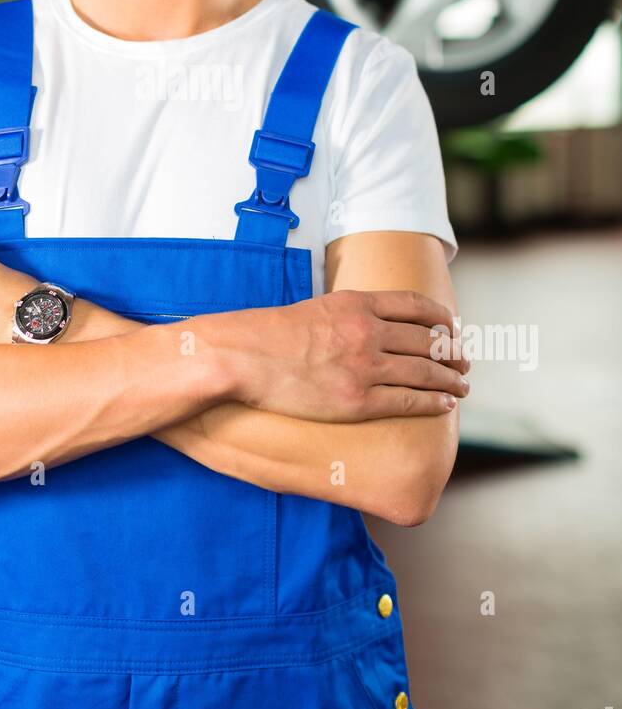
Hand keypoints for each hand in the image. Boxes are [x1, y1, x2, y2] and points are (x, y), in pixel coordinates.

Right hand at [222, 288, 470, 422]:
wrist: (243, 357)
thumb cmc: (271, 335)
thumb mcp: (317, 308)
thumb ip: (348, 313)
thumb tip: (369, 323)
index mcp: (358, 303)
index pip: (417, 306)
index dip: (443, 319)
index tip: (453, 330)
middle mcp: (368, 331)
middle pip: (428, 340)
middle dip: (452, 352)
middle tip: (464, 362)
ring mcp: (364, 367)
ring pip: (425, 372)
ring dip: (451, 380)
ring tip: (463, 386)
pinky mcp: (356, 401)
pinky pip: (408, 402)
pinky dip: (433, 403)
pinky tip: (446, 405)